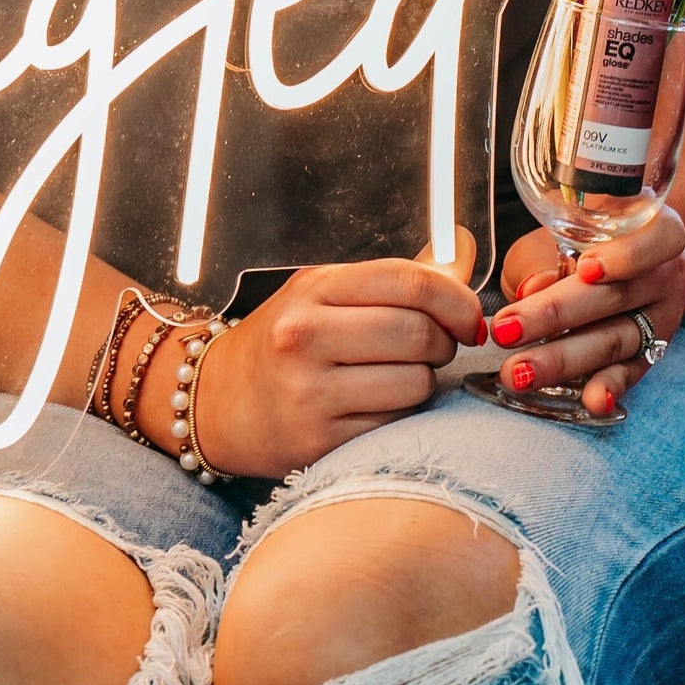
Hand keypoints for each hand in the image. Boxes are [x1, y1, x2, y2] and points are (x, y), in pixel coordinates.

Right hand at [186, 247, 487, 480]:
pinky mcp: (316, 440)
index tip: (469, 318)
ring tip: (399, 379)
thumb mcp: (327, 296)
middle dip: (444, 344)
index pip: (411, 281)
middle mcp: (304, 334)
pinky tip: (378, 407)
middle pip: (419, 332)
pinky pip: (394, 425)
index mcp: (314, 288)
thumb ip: (398, 278)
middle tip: (434, 350)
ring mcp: (308, 390)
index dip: (458, 300)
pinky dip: (401, 417)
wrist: (216, 402)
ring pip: (415, 383)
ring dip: (424, 383)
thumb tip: (465, 244)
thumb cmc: (284, 345)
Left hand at [487, 210, 684, 418]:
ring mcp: (661, 320)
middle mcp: (667, 276)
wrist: (628, 262)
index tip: (586, 269)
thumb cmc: (585, 240)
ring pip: (614, 340)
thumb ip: (546, 258)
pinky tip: (590, 401)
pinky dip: (607, 387)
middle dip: (556, 315)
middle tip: (505, 331)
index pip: (660, 238)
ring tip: (518, 372)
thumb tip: (530, 289)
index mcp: (658, 231)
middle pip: (617, 296)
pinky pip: (628, 373)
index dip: (627, 255)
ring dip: (562, 359)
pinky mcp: (650, 356)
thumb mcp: (562, 234)